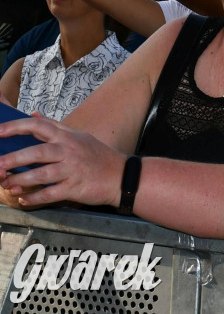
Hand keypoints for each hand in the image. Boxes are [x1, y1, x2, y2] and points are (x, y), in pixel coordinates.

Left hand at [0, 115, 123, 208]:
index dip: (16, 127)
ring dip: (21, 180)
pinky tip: (23, 198)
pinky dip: (34, 197)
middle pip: (37, 152)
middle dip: (14, 159)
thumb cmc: (98, 156)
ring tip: (6, 184)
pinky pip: (50, 193)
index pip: (38, 126)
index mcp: (67, 137)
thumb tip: (32, 115)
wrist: (122, 176)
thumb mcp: (79, 136)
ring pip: (42, 174)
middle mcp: (69, 151)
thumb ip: (54, 127)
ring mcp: (72, 170)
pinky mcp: (75, 188)